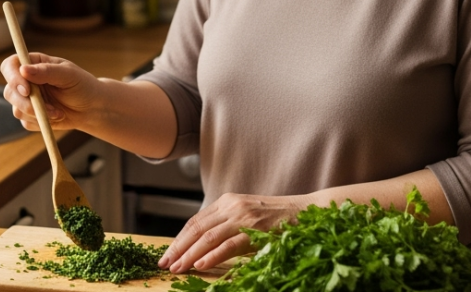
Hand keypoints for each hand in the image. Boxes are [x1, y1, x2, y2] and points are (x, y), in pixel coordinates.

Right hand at [0, 52, 103, 132]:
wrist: (92, 108)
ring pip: (17, 109)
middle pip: (10, 91)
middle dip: (26, 103)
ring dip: (38, 114)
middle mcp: (27, 81)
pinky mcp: (31, 116)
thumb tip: (24, 69)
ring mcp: (27, 99)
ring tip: (58, 112)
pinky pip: (26, 122)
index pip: (10, 66)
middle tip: (46, 108)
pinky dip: (41, 123)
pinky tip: (56, 117)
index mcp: (33, 64)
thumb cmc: (82, 85)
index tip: (26, 90)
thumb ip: (47, 71)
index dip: (13, 77)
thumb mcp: (68, 74)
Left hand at [158, 193, 301, 273]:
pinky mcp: (256, 230)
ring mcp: (243, 217)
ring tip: (178, 268)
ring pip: (208, 237)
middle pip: (197, 228)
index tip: (167, 255)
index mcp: (227, 202)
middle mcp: (231, 206)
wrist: (306, 211)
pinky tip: (200, 265)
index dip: (179, 239)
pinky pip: (229, 244)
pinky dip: (212, 255)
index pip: (195, 221)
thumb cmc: (277, 219)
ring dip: (190, 255)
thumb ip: (226, 226)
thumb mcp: (246, 217)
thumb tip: (202, 247)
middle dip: (178, 248)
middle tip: (165, 264)